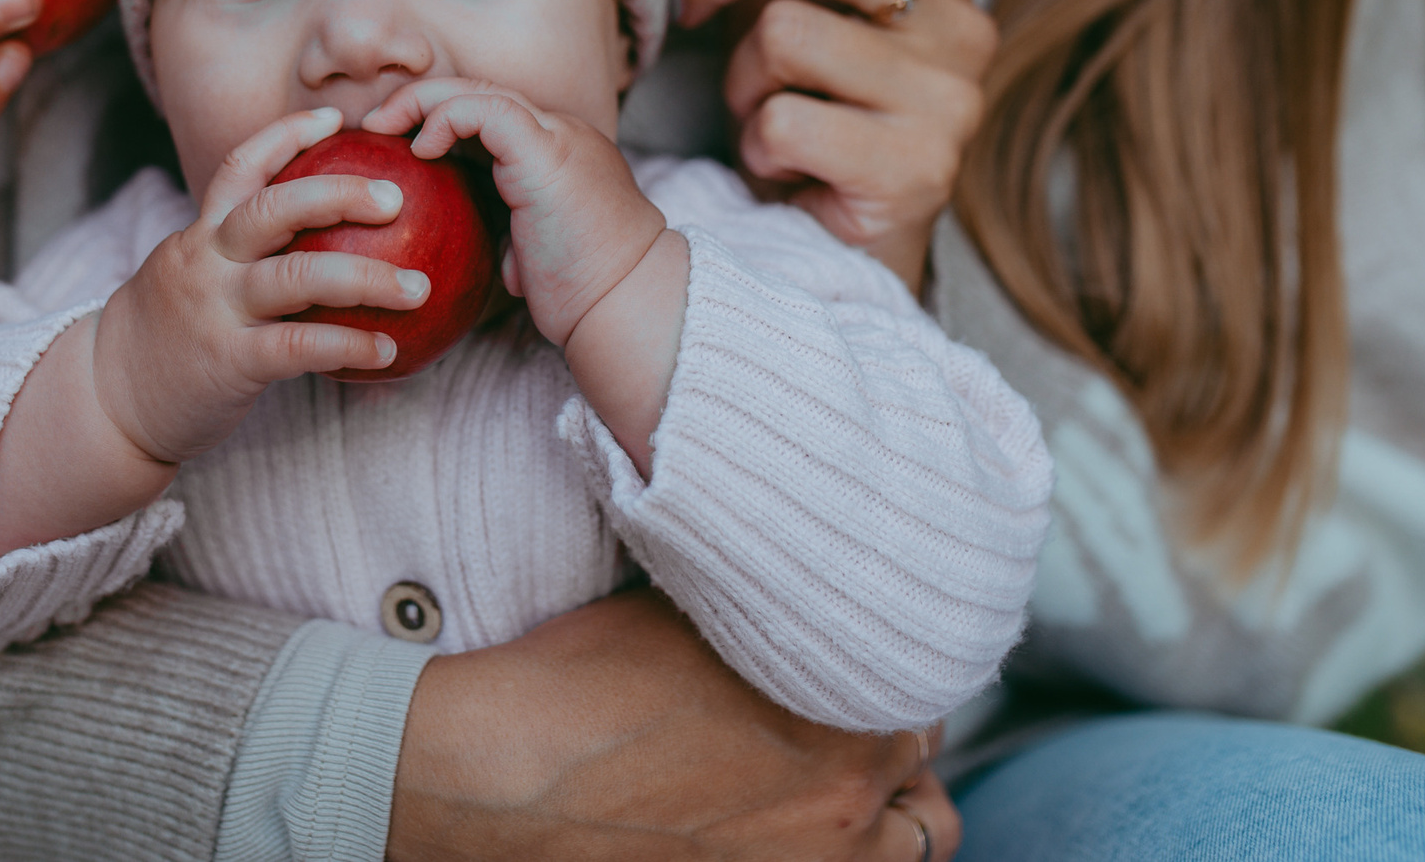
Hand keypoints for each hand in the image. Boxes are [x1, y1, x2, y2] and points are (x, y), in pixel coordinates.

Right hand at [93, 107, 434, 463]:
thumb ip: (242, 254)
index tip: (338, 117)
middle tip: (398, 197)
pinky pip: (299, 346)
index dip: (288, 136)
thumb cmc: (172, 335)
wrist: (110, 401)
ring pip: (297, 276)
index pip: (241, 166)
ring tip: (419, 287)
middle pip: (275, 208)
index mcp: (201, 235)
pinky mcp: (229, 362)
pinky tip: (389, 351)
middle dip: (341, 194)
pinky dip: (349, 345)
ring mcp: (217, 310)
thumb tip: (324, 238)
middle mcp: (207, 261)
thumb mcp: (195, 276)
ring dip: (367, 277)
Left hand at [363, 80, 667, 347]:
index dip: (443, 118)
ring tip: (382, 127)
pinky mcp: (546, 152)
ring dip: (423, 101)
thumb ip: (512, 237)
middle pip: (481, 90)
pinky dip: (446, 118)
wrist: (625, 304)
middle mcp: (560, 133)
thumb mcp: (535, 256)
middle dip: (422, 99)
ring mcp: (557, 137)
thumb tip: (487, 256)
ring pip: (480, 89)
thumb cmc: (585, 295)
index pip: (492, 113)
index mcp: (557, 154)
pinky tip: (422, 148)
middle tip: (376, 125)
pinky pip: (486, 110)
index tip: (399, 145)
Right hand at [391, 588, 959, 861]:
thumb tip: (800, 588)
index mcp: (846, 722)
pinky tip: (771, 817)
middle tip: (843, 712)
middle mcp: (843, 811)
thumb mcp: (694, 613)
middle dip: (891, 741)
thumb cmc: (582, 681)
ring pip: (906, 847)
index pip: (922, 693)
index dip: (882, 667)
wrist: (502, 774)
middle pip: (922, 778)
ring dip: (881, 812)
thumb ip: (776, 614)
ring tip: (830, 780)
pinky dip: (824, 847)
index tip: (850, 655)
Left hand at [678, 0, 999, 290]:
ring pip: (784, 32)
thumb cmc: (802, 120)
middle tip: (690, 4)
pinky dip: (755, 143)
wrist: (831, 256)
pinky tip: (784, 169)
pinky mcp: (920, 169)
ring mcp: (952, 101)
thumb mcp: (794, 15)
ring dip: (741, 78)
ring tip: (766, 117)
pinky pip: (785, 118)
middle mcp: (966, 28)